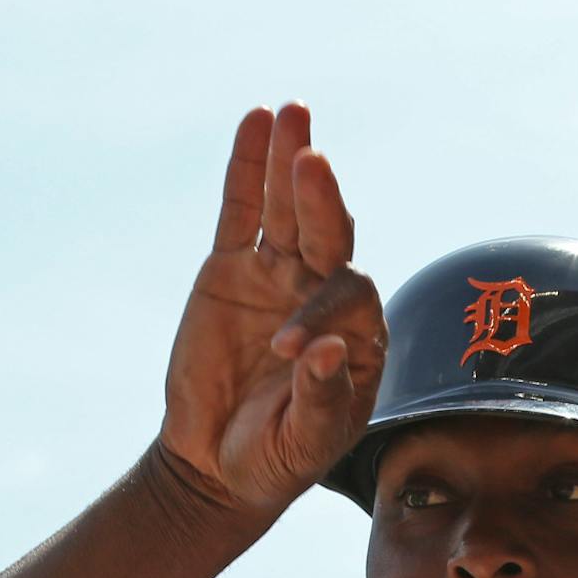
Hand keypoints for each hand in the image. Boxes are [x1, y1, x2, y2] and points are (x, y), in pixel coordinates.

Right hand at [158, 104, 385, 519]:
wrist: (218, 465)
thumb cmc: (275, 460)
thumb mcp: (304, 443)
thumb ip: (321, 400)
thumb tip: (326, 350)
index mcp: (359, 336)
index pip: (349, 297)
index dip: (321, 313)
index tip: (289, 347)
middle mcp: (324, 296)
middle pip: (328, 236)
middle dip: (319, 201)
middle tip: (310, 162)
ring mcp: (279, 276)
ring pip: (288, 212)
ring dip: (290, 163)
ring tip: (292, 112)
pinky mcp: (232, 270)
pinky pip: (242, 212)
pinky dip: (248, 170)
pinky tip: (257, 122)